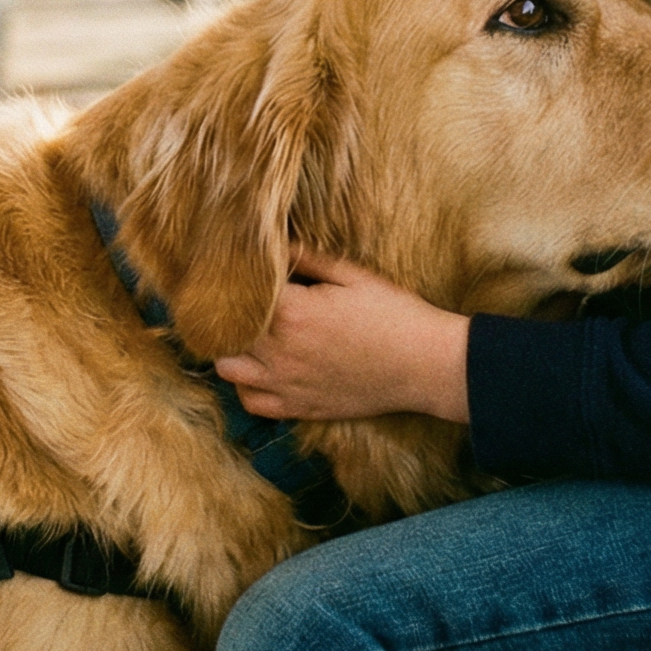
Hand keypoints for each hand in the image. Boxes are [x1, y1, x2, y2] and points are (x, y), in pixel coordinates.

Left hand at [215, 250, 470, 423]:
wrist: (426, 365)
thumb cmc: (394, 314)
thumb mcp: (352, 275)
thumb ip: (306, 258)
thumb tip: (273, 242)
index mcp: (291, 312)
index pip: (235, 292)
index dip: (230, 279)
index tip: (232, 270)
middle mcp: (279, 351)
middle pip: (224, 330)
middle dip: (224, 312)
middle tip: (237, 298)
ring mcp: (286, 384)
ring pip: (227, 368)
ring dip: (230, 349)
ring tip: (248, 333)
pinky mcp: (299, 408)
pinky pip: (251, 402)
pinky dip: (246, 386)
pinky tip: (261, 368)